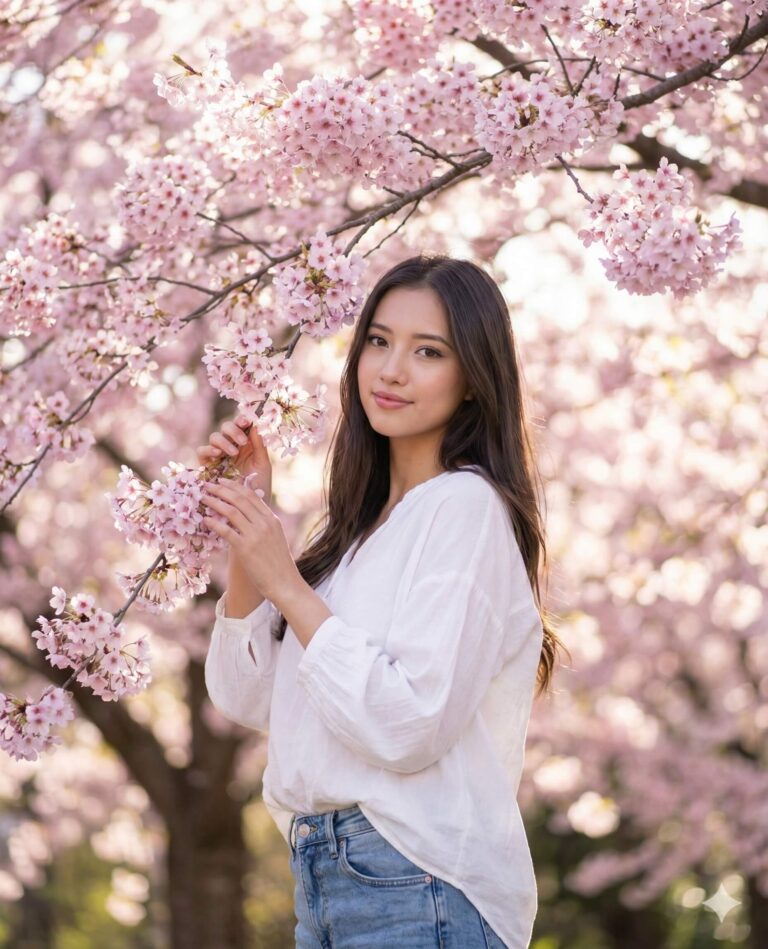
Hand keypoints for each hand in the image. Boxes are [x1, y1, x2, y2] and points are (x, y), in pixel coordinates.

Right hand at [197, 414, 272, 501]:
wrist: (250, 508)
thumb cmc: (259, 486)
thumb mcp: (262, 464)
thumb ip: (260, 445)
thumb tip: (257, 424)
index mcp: (245, 444)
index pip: (241, 425)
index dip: (242, 419)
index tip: (247, 421)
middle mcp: (231, 446)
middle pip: (226, 427)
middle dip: (233, 430)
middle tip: (242, 441)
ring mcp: (217, 455)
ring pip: (214, 437)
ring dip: (223, 441)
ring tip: (233, 453)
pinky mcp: (206, 465)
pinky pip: (201, 451)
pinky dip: (208, 450)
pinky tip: (218, 454)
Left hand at [201, 479, 297, 603]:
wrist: (285, 583)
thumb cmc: (278, 564)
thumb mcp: (275, 538)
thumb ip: (263, 525)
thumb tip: (246, 517)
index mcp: (272, 519)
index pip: (251, 495)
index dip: (235, 486)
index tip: (222, 481)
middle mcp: (264, 523)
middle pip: (240, 499)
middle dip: (221, 489)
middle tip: (207, 485)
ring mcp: (255, 535)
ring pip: (231, 511)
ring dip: (215, 502)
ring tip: (203, 498)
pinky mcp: (246, 548)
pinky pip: (226, 531)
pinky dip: (214, 523)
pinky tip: (206, 520)